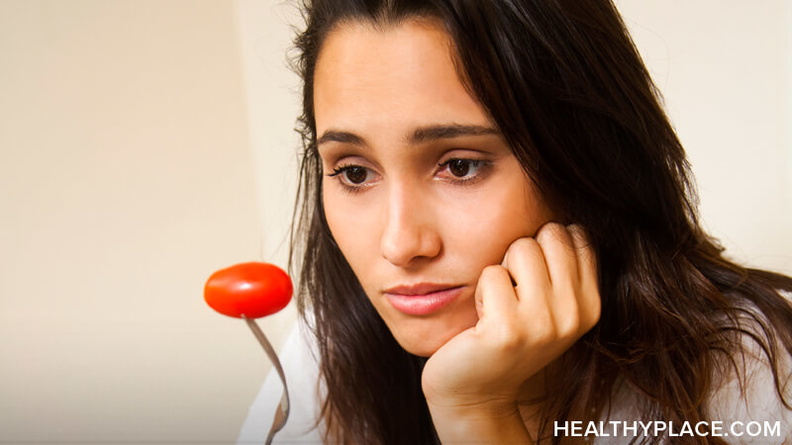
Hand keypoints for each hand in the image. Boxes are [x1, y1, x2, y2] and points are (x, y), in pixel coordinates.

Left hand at [422, 223, 600, 433]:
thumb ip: (562, 265)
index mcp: (591, 305)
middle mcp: (575, 315)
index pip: (576, 234)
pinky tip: (481, 321)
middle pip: (549, 233)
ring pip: (520, 247)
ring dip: (500, 272)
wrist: (475, 391)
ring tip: (498, 306)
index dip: (544, 247)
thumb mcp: (548, 303)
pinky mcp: (508, 330)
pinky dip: (480, 290)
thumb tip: (564, 215)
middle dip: (522, 254)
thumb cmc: (506, 336)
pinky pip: (491, 273)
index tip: (532, 282)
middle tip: (512, 293)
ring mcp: (544, 324)